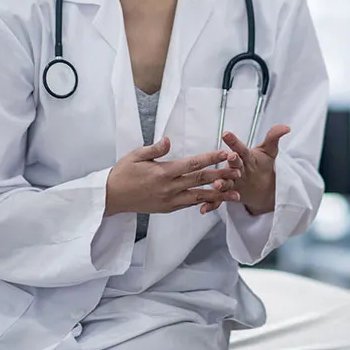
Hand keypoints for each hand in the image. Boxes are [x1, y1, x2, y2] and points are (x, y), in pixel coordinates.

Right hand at [105, 137, 241, 216]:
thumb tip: (169, 140)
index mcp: (164, 172)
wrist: (110, 197)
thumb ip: (155, 148)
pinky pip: (189, 205)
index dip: (211, 158)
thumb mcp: (136, 156)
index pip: (193, 164)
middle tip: (239, 172)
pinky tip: (216, 200)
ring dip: (219, 195)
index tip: (225, 153)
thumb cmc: (123, 173)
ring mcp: (170, 200)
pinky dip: (204, 203)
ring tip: (236, 195)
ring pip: (199, 197)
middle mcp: (170, 188)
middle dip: (222, 176)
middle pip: (201, 181)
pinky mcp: (168, 209)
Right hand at [199, 125, 290, 215]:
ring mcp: (230, 182)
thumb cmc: (261, 164)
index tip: (226, 134)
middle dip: (232, 161)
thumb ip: (274, 138)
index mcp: (243, 156)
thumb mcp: (269, 152)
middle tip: (231, 157)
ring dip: (220, 183)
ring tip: (218, 184)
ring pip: (224, 182)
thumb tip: (286, 127)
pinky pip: (218, 200)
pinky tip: (204, 209)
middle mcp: (234, 168)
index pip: (239, 147)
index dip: (233, 141)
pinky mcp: (227, 195)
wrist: (259, 185)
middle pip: (233, 164)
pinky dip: (211, 204)